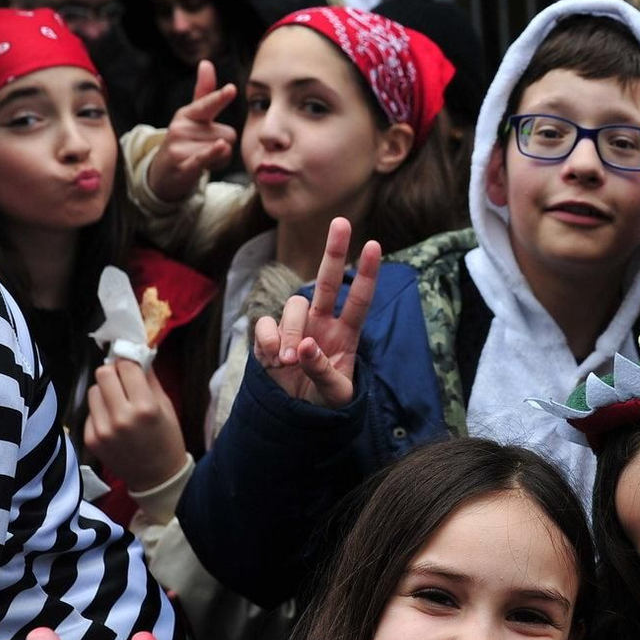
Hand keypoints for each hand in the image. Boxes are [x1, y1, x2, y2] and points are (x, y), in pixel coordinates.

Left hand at [84, 361, 187, 493]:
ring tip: (118, 402)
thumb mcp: (167, 407)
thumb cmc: (167, 440)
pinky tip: (113, 421)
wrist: (157, 477)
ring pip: (93, 390)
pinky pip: (90, 411)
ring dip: (105, 391)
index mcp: (145, 407)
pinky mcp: (90, 439)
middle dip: (113, 372)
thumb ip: (150, 380)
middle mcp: (121, 417)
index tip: (131, 364)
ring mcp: (102, 429)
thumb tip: (136, 355)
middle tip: (122, 380)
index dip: (128, 361)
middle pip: (103, 374)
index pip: (126, 367)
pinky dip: (100, 410)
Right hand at [148, 60, 237, 202]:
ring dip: (220, 159)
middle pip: (228, 134)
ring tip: (203, 160)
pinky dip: (213, 154)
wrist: (163, 173)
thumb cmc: (186, 142)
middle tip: (207, 150)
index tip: (231, 89)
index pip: (207, 104)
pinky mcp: (182, 164)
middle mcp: (181, 127)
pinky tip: (220, 147)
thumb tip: (206, 63)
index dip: (219, 98)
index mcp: (187, 113)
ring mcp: (180, 146)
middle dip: (225, 146)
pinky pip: (205, 157)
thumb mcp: (193, 117)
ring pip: (224, 150)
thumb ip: (204, 93)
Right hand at [253, 217, 379, 407]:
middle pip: (328, 281)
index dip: (367, 274)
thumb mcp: (335, 395)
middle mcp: (322, 324)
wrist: (295, 417)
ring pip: (293, 307)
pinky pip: (265, 325)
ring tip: (289, 361)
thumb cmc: (324, 405)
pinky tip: (274, 360)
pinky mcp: (270, 336)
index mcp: (346, 335)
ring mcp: (296, 328)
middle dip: (334, 251)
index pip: (360, 300)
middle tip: (342, 222)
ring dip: (291, 332)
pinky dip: (267, 339)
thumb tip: (307, 348)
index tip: (374, 244)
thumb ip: (323, 372)